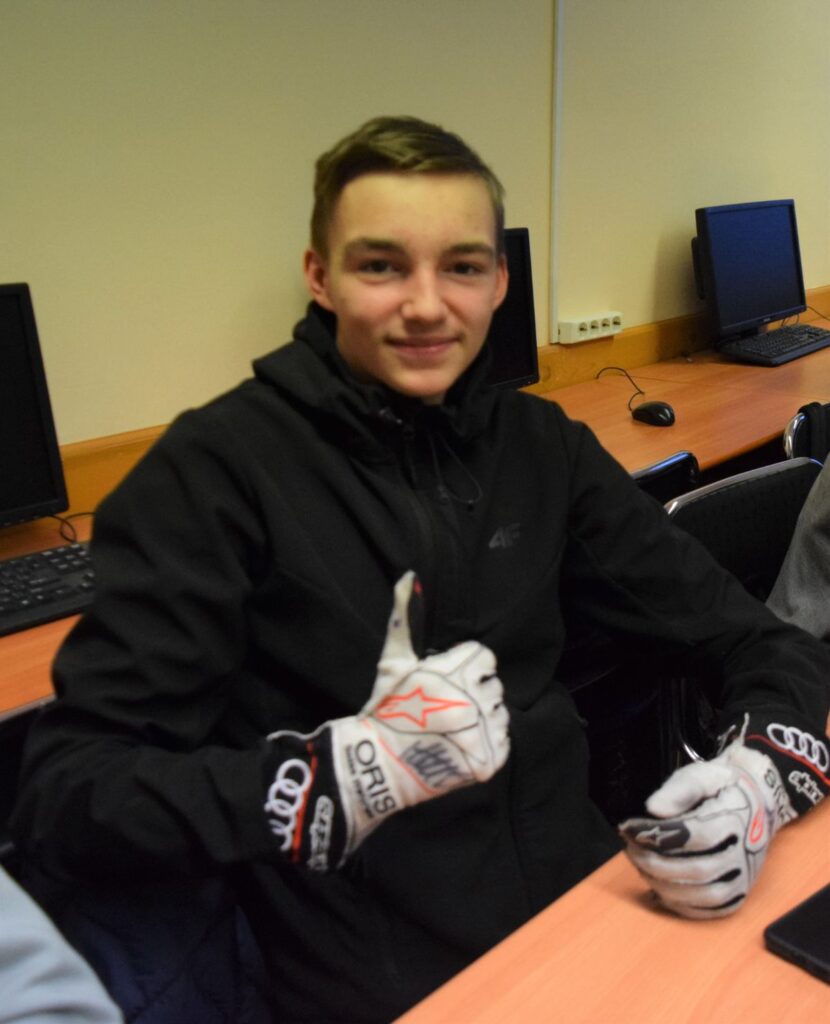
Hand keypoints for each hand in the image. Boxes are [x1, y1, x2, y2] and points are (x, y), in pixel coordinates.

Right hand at [332, 571, 509, 852]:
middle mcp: (474, 698)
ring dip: (483, 719)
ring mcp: (483, 731)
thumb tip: (409, 575)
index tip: (448, 681)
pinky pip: (503, 742)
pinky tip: (461, 746)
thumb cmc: (387, 707)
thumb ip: (405, 616)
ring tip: (454, 728)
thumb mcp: (393, 660)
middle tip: (447, 707)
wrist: (379, 764)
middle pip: (494, 686)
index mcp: (457, 670)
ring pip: (501, 714)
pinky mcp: (488, 759)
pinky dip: (487, 744)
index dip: (467, 668)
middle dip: (475, 693)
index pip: (486, 658)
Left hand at [619, 743, 790, 917]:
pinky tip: (656, 888)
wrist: (755, 803)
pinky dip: (680, 904)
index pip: (696, 835)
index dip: (659, 835)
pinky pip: (709, 909)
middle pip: (698, 870)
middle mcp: (744, 853)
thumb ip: (680, 788)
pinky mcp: (737, 893)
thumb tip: (653, 808)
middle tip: (629, 848)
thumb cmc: (720, 787)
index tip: (629, 828)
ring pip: (704, 895)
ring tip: (639, 865)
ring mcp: (743, 877)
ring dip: (664, 885)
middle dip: (655, 863)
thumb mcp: (702, 774)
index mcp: (736, 820)